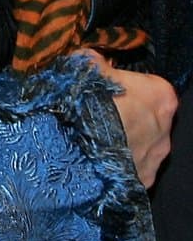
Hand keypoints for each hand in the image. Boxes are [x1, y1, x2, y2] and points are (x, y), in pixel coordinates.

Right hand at [79, 48, 177, 187]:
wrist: (74, 150)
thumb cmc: (85, 102)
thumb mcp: (84, 65)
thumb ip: (95, 61)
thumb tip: (94, 60)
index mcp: (159, 94)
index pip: (151, 85)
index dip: (129, 85)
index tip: (110, 87)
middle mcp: (165, 127)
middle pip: (150, 116)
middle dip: (130, 114)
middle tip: (100, 112)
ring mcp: (155, 157)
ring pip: (142, 143)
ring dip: (124, 139)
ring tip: (94, 137)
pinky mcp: (143, 180)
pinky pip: (133, 167)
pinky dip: (119, 162)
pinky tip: (97, 157)